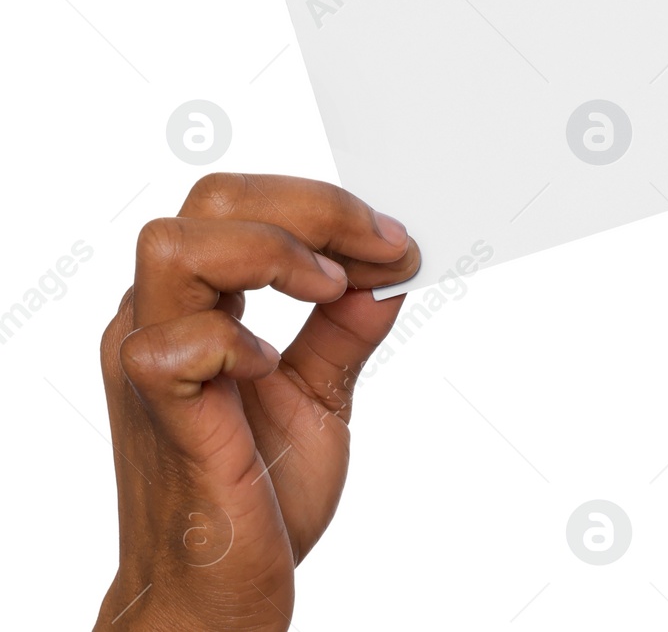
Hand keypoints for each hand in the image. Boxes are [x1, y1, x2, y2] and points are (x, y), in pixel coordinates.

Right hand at [95, 174, 418, 630]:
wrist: (218, 595)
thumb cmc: (254, 496)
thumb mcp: (320, 394)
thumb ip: (346, 330)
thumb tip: (389, 273)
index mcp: (193, 304)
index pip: (239, 202)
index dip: (324, 205)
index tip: (394, 242)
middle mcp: (159, 319)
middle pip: (210, 200)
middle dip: (311, 208)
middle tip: (378, 250)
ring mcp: (148, 365)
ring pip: (174, 245)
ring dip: (272, 253)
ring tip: (328, 291)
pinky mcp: (161, 416)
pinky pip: (170, 345)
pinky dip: (233, 340)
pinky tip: (270, 366)